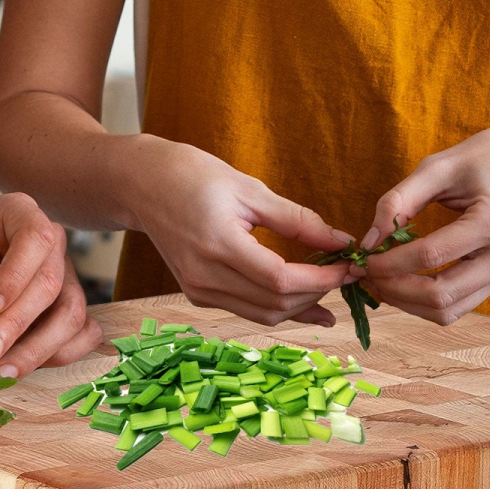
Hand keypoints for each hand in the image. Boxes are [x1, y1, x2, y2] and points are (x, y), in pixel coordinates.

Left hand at [0, 192, 102, 376]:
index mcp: (12, 214)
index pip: (34, 237)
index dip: (16, 276)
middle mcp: (45, 242)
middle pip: (53, 282)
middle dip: (21, 323)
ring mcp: (59, 277)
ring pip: (72, 313)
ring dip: (40, 348)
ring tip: (1, 370)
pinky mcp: (62, 311)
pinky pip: (81, 335)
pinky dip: (58, 356)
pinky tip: (19, 366)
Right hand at [130, 139, 355, 326]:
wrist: (140, 184)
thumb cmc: (192, 174)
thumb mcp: (248, 188)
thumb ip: (295, 219)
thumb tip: (340, 241)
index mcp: (218, 243)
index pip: (280, 279)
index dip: (321, 279)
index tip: (349, 266)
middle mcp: (205, 275)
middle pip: (275, 303)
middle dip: (317, 293)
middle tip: (346, 274)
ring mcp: (198, 289)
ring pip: (263, 314)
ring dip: (301, 305)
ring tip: (331, 290)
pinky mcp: (197, 294)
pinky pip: (246, 309)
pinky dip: (277, 306)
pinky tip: (303, 300)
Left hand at [360, 116, 489, 324]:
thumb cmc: (489, 157)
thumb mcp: (439, 166)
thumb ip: (399, 200)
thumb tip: (369, 239)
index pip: (432, 255)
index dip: (390, 262)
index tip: (362, 258)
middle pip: (442, 294)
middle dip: (395, 289)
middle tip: (365, 274)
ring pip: (450, 310)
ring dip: (408, 302)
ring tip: (380, 280)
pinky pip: (461, 304)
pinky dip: (428, 300)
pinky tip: (404, 281)